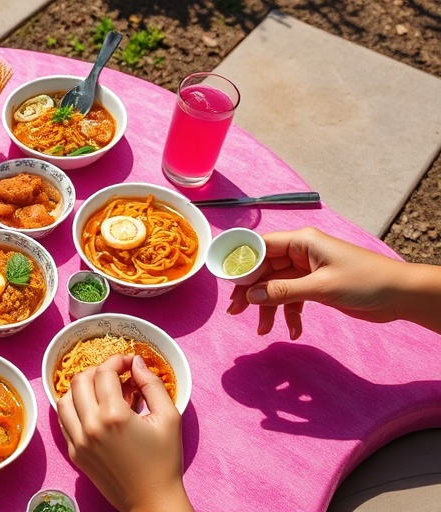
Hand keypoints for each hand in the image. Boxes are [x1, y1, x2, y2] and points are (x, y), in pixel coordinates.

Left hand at [57, 354, 191, 511]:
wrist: (151, 500)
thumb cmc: (164, 461)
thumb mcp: (169, 418)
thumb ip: (152, 384)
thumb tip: (136, 362)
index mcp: (114, 415)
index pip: (104, 372)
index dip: (117, 360)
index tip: (128, 362)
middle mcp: (90, 426)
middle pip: (80, 380)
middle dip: (98, 370)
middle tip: (115, 375)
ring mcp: (78, 441)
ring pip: (64, 398)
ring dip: (81, 388)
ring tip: (100, 390)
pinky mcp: (74, 453)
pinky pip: (63, 420)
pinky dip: (73, 407)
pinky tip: (91, 409)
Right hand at [227, 227, 412, 338]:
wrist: (400, 295)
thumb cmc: (364, 282)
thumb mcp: (320, 287)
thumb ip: (282, 292)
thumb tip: (250, 296)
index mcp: (302, 241)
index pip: (260, 247)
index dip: (241, 263)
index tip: (226, 283)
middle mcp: (301, 252)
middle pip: (265, 269)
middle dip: (251, 292)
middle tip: (236, 312)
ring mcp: (308, 270)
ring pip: (276, 287)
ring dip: (269, 308)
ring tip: (263, 330)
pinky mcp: (316, 286)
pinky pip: (292, 298)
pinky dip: (290, 313)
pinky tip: (293, 330)